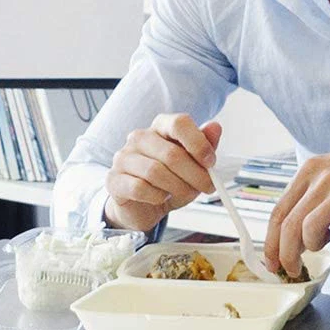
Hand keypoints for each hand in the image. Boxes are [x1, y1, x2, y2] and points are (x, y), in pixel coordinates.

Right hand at [104, 114, 222, 232]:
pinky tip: (161, 198)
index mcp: (160, 127)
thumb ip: (204, 146)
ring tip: (184, 195)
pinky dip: (157, 197)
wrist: (142, 206)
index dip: (198, 143)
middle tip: (207, 187)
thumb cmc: (168, 182)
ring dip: (178, 188)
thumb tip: (215, 127)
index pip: (179, 123)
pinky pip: (140, 188)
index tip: (211, 162)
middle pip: (171, 153)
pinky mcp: (114, 179)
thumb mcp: (192, 165)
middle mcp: (139, 138)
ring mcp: (123, 157)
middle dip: (194, 174)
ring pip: (156, 172)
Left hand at [264, 136, 329, 279]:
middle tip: (292, 269)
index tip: (271, 261)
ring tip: (324, 243)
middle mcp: (323, 178)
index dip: (270, 241)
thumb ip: (310, 195)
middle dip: (287, 255)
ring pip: (310, 230)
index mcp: (310, 170)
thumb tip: (289, 233)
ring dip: (313, 247)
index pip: (278, 211)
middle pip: (290, 226)